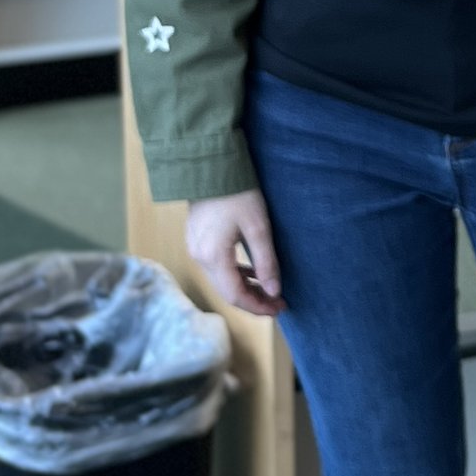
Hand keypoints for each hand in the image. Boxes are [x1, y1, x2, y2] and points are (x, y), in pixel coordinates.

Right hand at [185, 189, 284, 318]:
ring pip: (222, 281)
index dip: (259, 307)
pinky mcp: (197, 241)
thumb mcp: (258, 227)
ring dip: (246, 288)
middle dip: (254, 300)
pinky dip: (236, 274)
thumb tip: (275, 291)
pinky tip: (253, 273)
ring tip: (270, 290)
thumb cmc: (237, 193)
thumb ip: (266, 262)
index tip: (280, 308)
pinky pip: (217, 267)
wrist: (212, 167)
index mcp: (213, 257)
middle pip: (227, 292)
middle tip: (279, 302)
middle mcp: (199, 258)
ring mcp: (195, 249)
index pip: (236, 296)